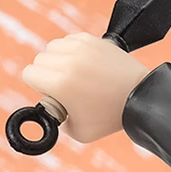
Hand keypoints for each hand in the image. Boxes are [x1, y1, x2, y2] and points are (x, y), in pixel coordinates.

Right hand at [21, 33, 148, 143]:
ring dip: (59, 60)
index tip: (54, 94)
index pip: (29, 74)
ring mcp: (81, 48)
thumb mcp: (79, 131)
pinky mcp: (92, 40)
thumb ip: (57, 119)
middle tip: (69, 88)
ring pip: (53, 47)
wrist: (141, 98)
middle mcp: (68, 61)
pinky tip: (85, 65)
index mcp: (61, 84)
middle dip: (48, 73)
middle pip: (39, 60)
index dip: (39, 86)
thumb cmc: (110, 117)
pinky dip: (72, 51)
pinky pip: (69, 40)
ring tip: (77, 75)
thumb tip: (48, 105)